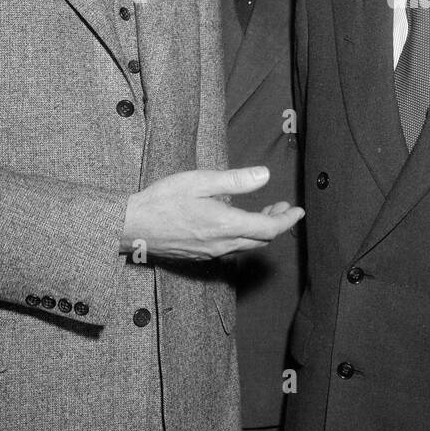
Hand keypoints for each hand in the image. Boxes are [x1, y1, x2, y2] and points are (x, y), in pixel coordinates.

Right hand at [122, 167, 303, 259]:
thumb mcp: (200, 181)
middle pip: (261, 240)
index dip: (287, 220)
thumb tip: (265, 175)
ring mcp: (210, 252)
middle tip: (283, 207)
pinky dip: (244, 236)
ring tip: (266, 211)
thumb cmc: (163, 200)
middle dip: (278, 224)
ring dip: (261, 230)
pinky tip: (237, 222)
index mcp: (226, 224)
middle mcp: (222, 244)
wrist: (131, 226)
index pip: (269, 229)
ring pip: (247, 246)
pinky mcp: (199, 255)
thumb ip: (235, 180)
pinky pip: (231, 249)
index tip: (298, 210)